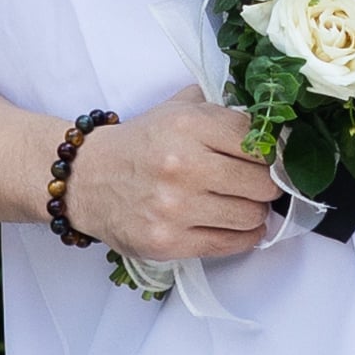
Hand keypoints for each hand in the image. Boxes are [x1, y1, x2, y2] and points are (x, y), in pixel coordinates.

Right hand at [71, 88, 289, 264]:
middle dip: (264, 186)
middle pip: (262, 183)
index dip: (268, 154)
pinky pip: (231, 243)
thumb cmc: (137, 147)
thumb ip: (217, 110)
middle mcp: (183, 165)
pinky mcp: (169, 240)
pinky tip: (237, 226)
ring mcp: (176, 207)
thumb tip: (268, 125)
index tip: (266, 161)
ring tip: (240, 205)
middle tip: (254, 185)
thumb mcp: (173, 111)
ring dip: (253, 212)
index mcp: (188, 125)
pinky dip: (243, 236)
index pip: (258, 143)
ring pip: (251, 216)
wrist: (85, 180)